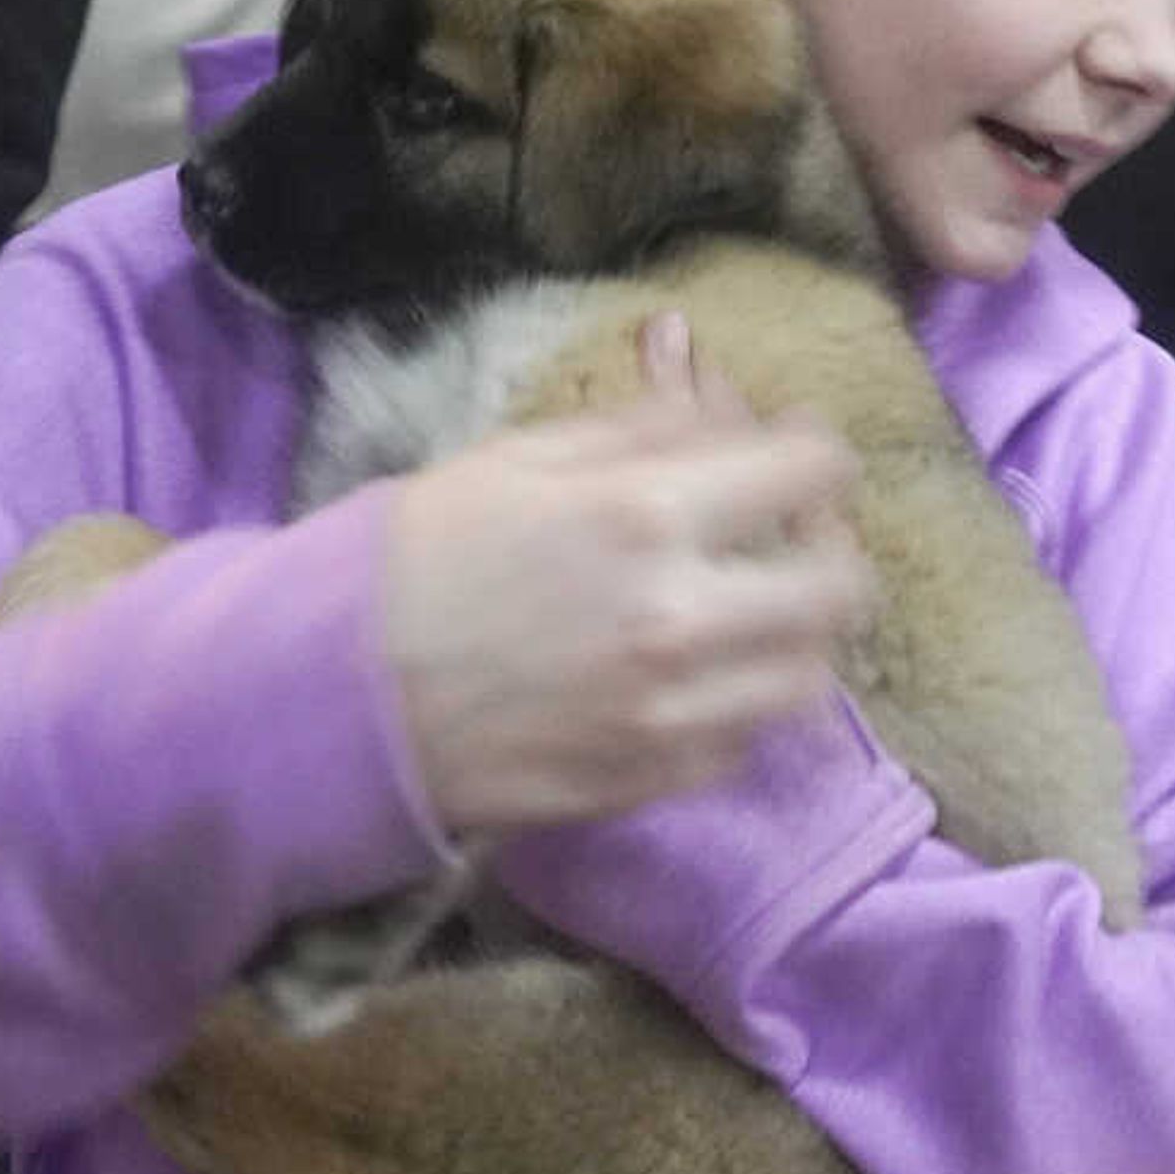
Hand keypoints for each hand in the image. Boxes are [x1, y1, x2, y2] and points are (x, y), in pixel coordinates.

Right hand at [383, 312, 870, 834]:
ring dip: (796, 632)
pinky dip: (738, 701)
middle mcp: (680, 620)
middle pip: (841, 587)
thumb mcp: (521, 458)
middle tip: (795, 530)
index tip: (795, 448)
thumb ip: (641, 427)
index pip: (810, 472)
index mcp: (645, 515)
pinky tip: (695, 672)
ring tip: (752, 606)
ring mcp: (670, 713)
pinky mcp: (649, 781)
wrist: (333, 694)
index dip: (814, 450)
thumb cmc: (417, 556)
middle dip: (831, 544)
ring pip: (809, 676)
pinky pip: (743, 741)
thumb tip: (717, 392)